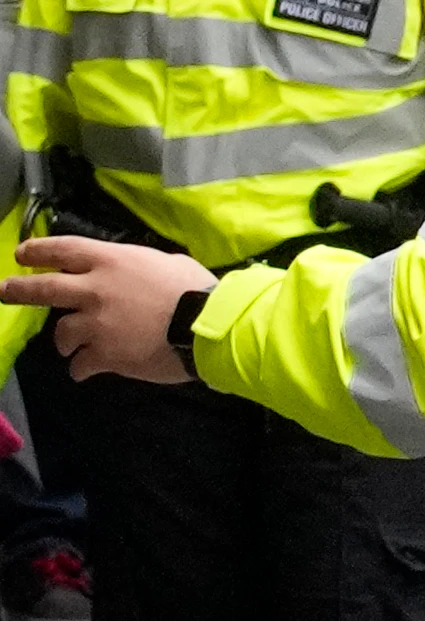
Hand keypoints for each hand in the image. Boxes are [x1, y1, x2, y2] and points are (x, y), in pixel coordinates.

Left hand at [1, 237, 219, 384]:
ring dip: (66, 340)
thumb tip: (139, 274)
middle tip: (5, 292)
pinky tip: (88, 370)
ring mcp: (95, 324)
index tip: (22, 255)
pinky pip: (80, 365)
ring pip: (61, 333)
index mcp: (112, 262)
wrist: (208, 328)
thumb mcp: (170, 264)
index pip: (63, 249)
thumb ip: (143, 268)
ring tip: (71, 348)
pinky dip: (83, 368)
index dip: (38, 251)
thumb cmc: (198, 291)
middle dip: (18, 290)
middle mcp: (94, 290)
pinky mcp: (102, 355)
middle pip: (43, 289)